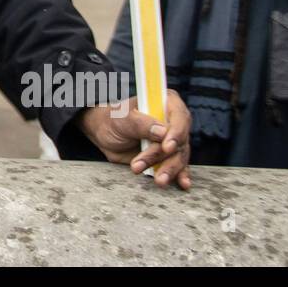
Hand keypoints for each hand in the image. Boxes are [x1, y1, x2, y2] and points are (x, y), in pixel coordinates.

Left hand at [76, 89, 191, 189]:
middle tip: (149, 167)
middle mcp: (173, 121)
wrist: (104, 133)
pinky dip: (180, 175)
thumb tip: (162, 132)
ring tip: (158, 180)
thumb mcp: (123, 118)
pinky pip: (179, 166)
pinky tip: (183, 183)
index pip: (179, 117)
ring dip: (169, 169)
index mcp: (166, 103)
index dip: (176, 132)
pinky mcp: (168, 156)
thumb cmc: (113, 119)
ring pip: (179, 156)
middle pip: (180, 140)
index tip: (167, 147)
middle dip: (166, 157)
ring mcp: (172, 140)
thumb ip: (141, 123)